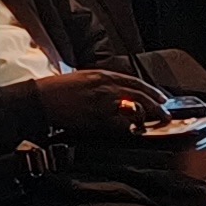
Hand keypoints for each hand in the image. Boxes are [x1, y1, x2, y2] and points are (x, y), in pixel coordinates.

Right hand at [32, 68, 167, 136]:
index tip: (160, 98)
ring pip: (134, 110)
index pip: (135, 82)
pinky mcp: (97, 119)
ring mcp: (103, 103)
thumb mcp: (82, 77)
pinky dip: (129, 127)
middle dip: (156, 105)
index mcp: (102, 75)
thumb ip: (102, 83)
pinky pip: (121, 124)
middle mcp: (106, 87)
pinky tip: (131, 130)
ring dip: (146, 117)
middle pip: (140, 95)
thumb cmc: (57, 89)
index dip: (151, 90)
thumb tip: (118, 93)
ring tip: (153, 123)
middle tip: (165, 113)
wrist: (41, 100)